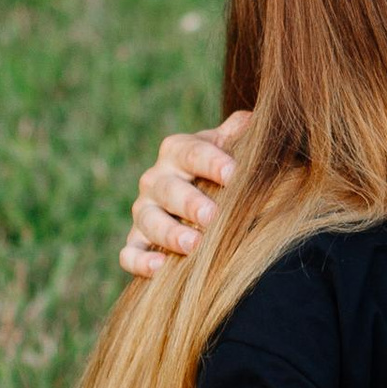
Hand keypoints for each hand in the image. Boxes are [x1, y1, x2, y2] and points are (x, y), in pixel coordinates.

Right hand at [122, 109, 249, 276]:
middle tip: (211, 216)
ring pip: (147, 220)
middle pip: (166, 187)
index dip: (210, 162)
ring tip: (193, 245)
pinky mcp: (136, 241)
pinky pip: (129, 252)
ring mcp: (144, 211)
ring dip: (169, 233)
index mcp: (178, 151)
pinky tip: (160, 268)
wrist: (200, 195)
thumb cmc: (222, 171)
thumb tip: (257, 119)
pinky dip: (139, 261)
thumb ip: (241, 135)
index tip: (233, 173)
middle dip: (188, 202)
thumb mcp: (231, 148)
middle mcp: (156, 179)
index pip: (190, 152)